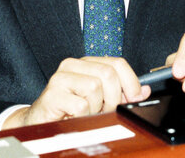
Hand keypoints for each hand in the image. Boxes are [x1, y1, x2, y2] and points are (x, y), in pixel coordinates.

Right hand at [2, 56, 150, 127]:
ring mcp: (61, 77)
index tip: (135, 98)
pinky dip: (83, 116)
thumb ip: (121, 93)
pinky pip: (81, 105)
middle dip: (114, 98)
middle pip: (108, 74)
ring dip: (96, 108)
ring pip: (95, 87)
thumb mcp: (100, 100)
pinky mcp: (52, 93)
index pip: (117, 63)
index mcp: (87, 63)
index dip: (131, 82)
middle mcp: (73, 64)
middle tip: (106, 110)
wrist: (40, 122)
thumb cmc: (70, 110)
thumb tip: (144, 90)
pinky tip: (75, 117)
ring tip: (87, 113)